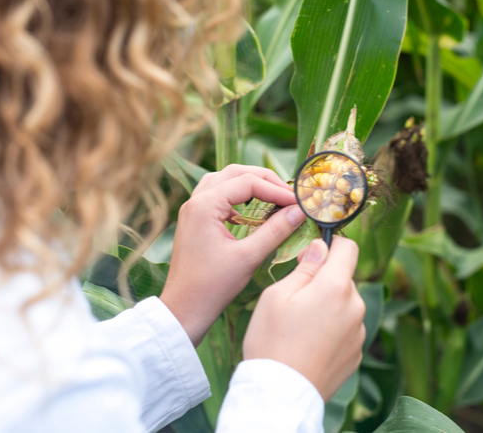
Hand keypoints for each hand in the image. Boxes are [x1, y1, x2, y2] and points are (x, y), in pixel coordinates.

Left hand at [160, 165, 306, 346]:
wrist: (184, 309)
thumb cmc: (212, 286)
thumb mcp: (249, 257)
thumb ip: (275, 230)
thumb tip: (299, 211)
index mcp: (205, 206)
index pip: (248, 182)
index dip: (276, 190)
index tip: (298, 202)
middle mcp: (196, 201)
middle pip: (235, 173)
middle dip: (265, 180)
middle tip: (288, 194)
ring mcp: (193, 210)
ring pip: (225, 180)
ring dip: (250, 184)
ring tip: (273, 196)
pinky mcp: (195, 220)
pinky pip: (218, 195)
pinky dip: (238, 197)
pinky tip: (253, 212)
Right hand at [242, 236, 365, 401]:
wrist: (281, 394)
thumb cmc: (272, 342)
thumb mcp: (277, 295)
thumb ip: (305, 267)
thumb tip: (320, 247)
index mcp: (336, 287)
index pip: (349, 248)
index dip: (331, 245)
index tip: (313, 255)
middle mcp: (355, 307)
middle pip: (345, 278)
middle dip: (325, 280)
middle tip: (297, 297)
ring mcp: (358, 332)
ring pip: (346, 304)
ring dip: (330, 306)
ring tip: (301, 326)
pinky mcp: (357, 353)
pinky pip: (347, 328)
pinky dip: (333, 329)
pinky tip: (310, 343)